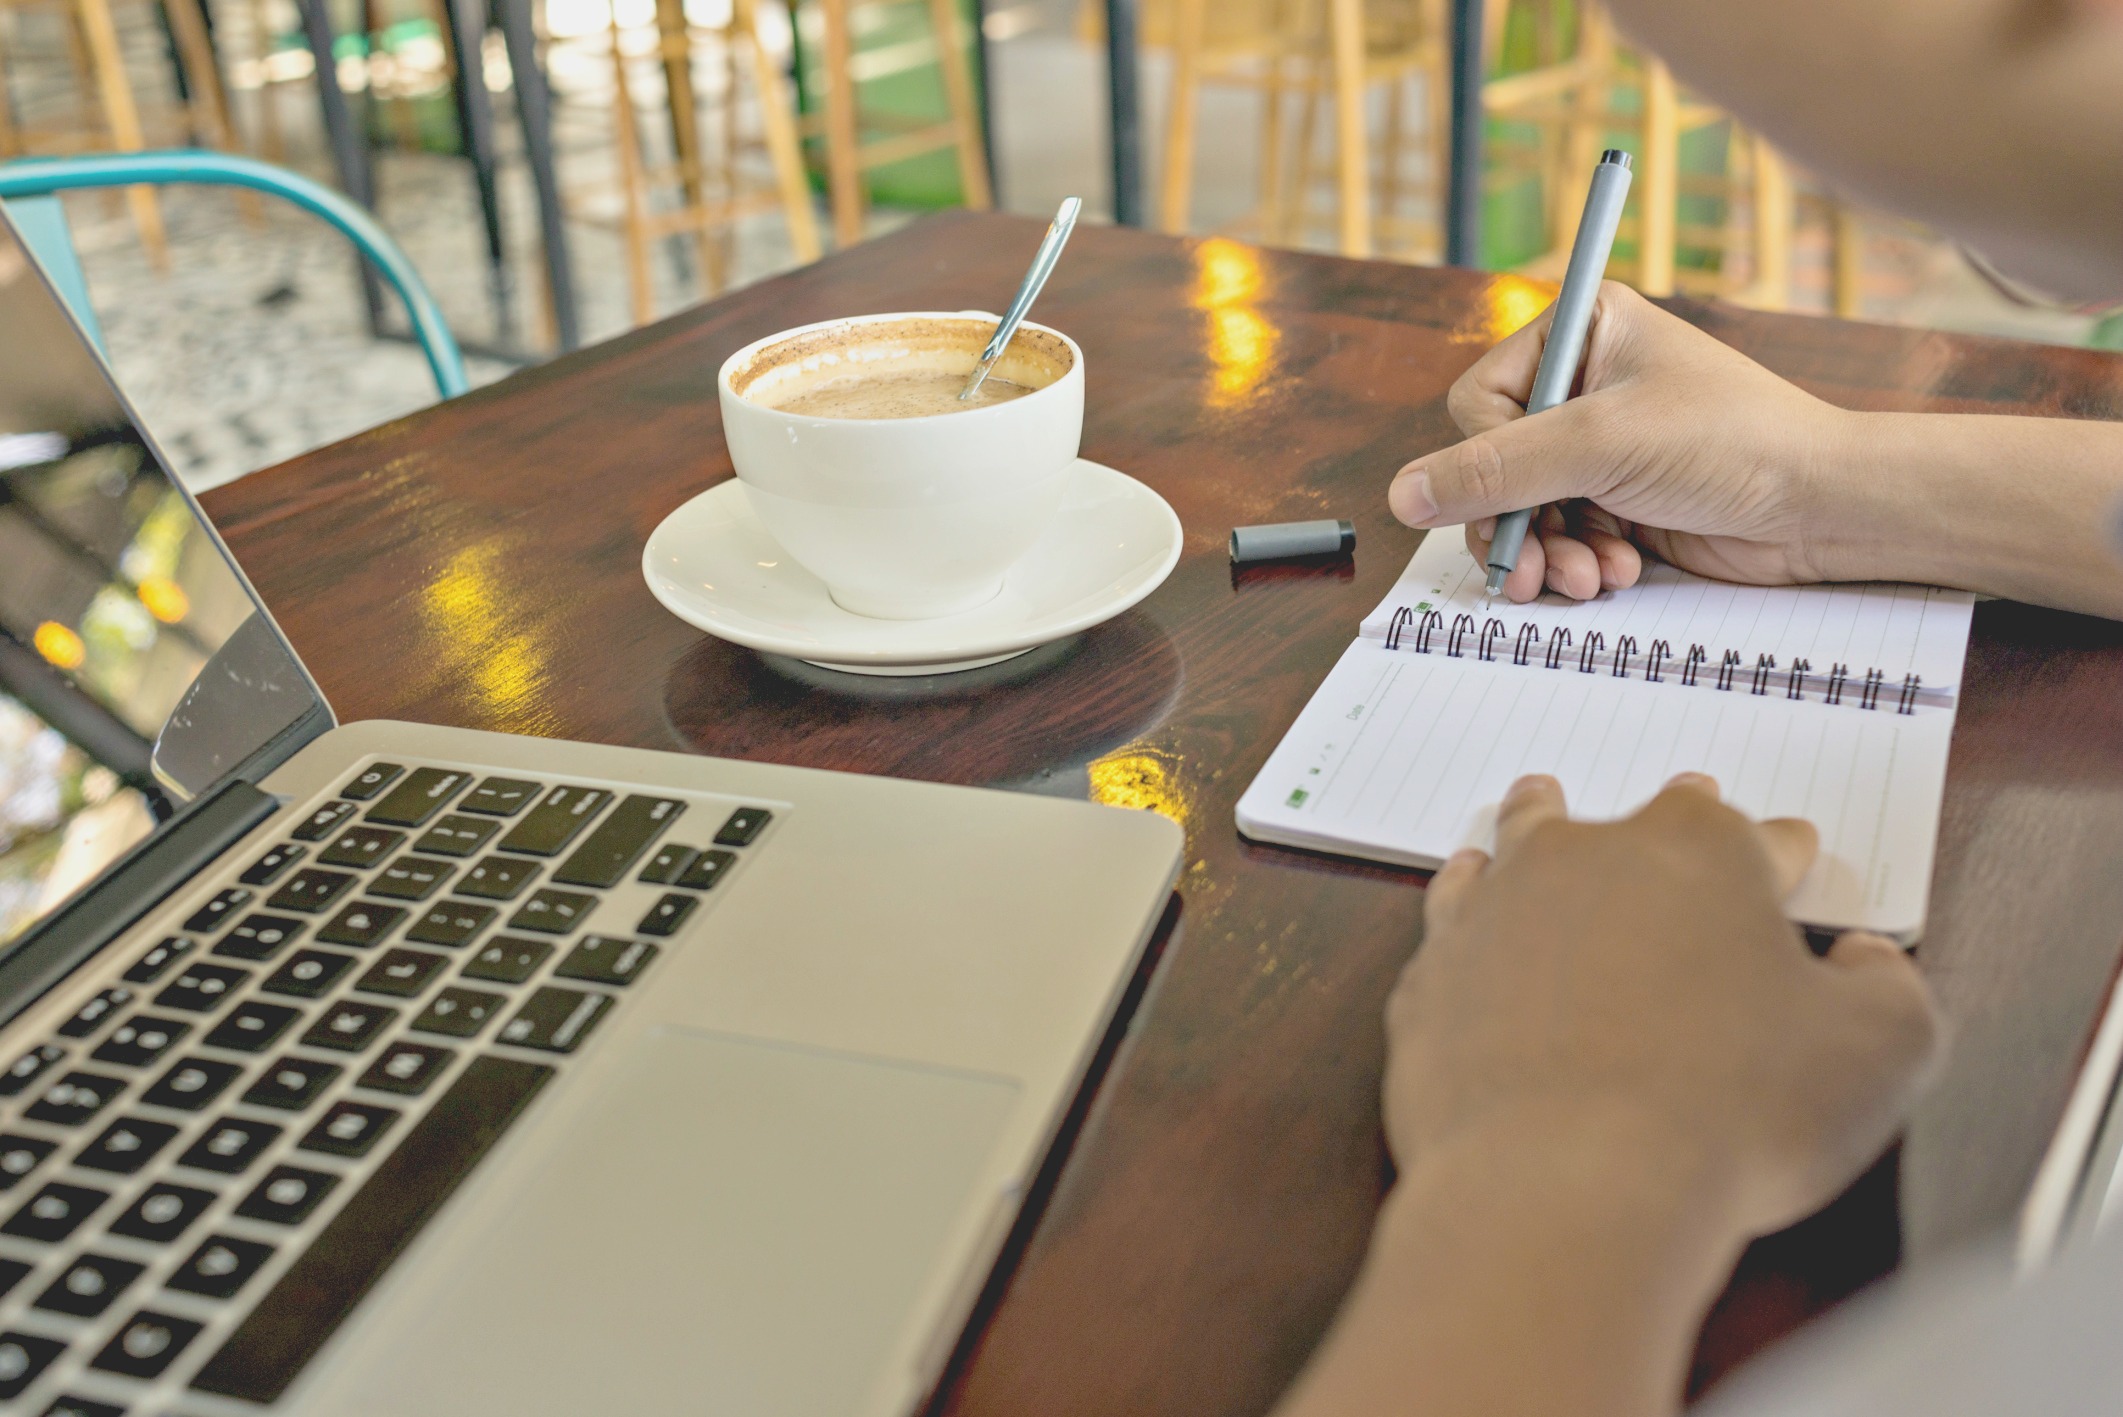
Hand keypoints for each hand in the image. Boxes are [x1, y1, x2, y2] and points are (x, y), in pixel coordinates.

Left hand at [1386, 773, 1939, 1241]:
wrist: (1563, 1182)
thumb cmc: (1731, 1112)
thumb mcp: (1880, 1054)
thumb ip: (1888, 991)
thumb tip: (1868, 963)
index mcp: (1700, 853)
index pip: (1756, 837)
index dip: (1781, 852)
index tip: (1790, 857)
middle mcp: (1587, 859)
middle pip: (1629, 822)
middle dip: (1664, 820)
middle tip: (1679, 806)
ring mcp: (1495, 915)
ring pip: (1518, 847)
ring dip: (1536, 830)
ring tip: (1538, 807)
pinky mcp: (1432, 981)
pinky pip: (1450, 930)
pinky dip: (1466, 920)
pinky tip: (1464, 916)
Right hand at [1387, 282, 1853, 602]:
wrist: (1822, 507)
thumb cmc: (1732, 442)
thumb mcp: (1600, 445)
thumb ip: (1494, 471)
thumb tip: (1402, 495)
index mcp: (1583, 331)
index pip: (1480, 402)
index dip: (1490, 462)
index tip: (1525, 497)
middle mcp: (1586, 385)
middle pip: (1493, 465)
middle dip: (1517, 523)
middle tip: (1532, 567)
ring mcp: (1602, 447)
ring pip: (1523, 511)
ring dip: (1547, 553)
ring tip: (1585, 579)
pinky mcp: (1620, 500)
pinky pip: (1560, 537)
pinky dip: (1575, 564)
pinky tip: (1614, 573)